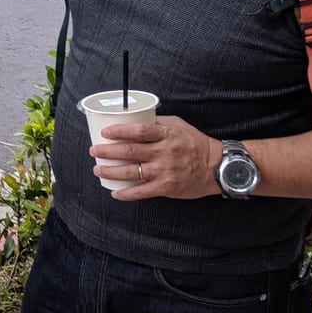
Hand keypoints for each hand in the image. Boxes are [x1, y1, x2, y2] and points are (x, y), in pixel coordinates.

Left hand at [89, 115, 219, 200]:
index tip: (105, 132)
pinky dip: (126, 193)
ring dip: (111, 171)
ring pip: (131, 172)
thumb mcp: (179, 126)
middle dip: (107, 151)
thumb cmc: (195, 144)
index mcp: (167, 135)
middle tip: (94, 151)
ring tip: (97, 169)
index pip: (139, 131)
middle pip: (130, 151)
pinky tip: (115, 192)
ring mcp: (165, 171)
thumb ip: (158, 123)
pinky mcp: (166, 187)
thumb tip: (134, 118)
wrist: (217, 167)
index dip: (119, 131)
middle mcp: (165, 152)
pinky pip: (142, 191)